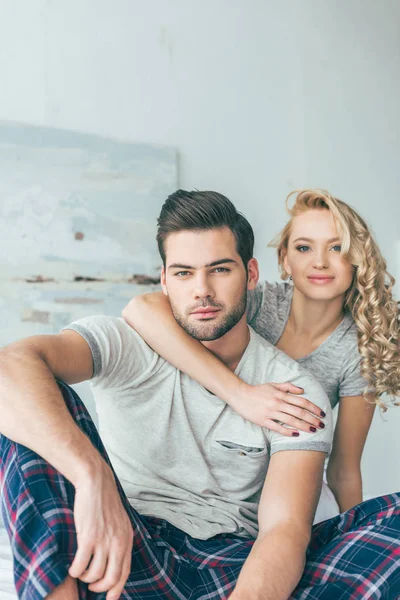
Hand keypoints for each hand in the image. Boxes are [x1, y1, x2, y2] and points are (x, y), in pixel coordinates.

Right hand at [68, 459, 133, 599]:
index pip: (125, 573)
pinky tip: (72, 567)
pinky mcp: (88, 537)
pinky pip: (80, 565)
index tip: (110, 598)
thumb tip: (114, 559)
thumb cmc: (105, 501)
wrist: (96, 482)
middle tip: (91, 586)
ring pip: (94, 575)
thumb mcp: (120, 521)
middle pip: (111, 578)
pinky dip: (74, 571)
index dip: (116, 589)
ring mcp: (103, 540)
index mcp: (127, 538)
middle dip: (99, 588)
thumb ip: (119, 539)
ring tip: (81, 572)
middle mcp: (118, 542)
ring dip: (85, 578)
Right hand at [230, 382, 325, 434]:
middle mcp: (277, 403)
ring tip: (314, 431)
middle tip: (322, 425)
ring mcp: (270, 412)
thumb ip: (288, 387)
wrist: (240, 395)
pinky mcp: (263, 421)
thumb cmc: (258, 390)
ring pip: (291, 420)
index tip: (322, 413)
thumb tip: (302, 390)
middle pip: (299, 412)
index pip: (301, 401)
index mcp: (281, 394)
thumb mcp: (273, 385)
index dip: (313, 408)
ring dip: (304, 426)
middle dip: (312, 419)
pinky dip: (288, 431)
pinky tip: (296, 434)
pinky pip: (278, 427)